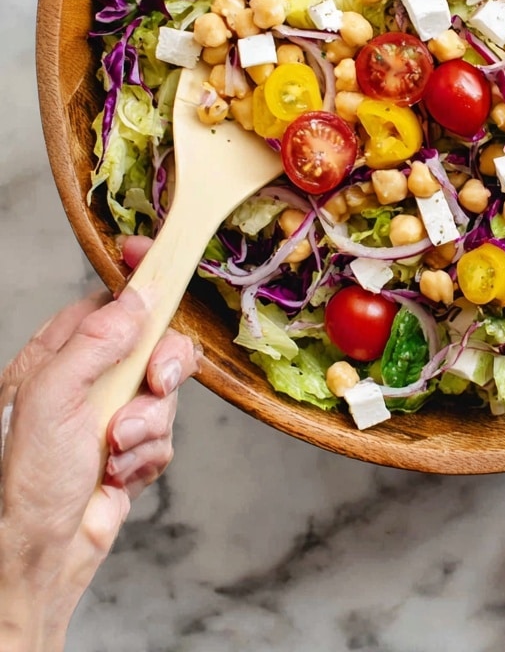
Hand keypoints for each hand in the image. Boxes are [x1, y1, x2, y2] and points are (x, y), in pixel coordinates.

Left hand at [0, 238, 199, 650]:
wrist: (36, 558)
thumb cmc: (22, 480)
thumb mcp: (53, 396)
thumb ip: (97, 339)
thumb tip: (139, 295)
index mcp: (55, 356)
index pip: (106, 301)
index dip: (138, 281)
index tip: (163, 264)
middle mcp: (85, 381)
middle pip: (151, 342)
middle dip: (161, 367)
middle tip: (156, 382)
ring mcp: (109, 416)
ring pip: (163, 393)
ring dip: (147, 424)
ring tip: (114, 450)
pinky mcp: (130, 453)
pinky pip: (164, 436)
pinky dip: (147, 456)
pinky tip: (117, 474)